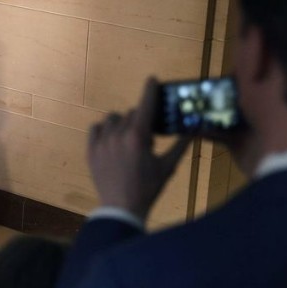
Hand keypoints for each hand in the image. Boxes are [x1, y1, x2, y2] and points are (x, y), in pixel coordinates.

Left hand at [88, 78, 191, 220]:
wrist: (121, 208)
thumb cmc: (148, 187)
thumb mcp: (168, 166)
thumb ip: (180, 145)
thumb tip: (196, 129)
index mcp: (138, 137)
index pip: (145, 105)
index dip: (149, 90)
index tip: (152, 79)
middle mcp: (117, 135)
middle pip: (131, 114)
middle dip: (141, 119)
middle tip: (147, 136)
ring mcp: (101, 142)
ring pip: (112, 119)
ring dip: (123, 122)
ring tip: (129, 138)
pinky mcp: (90, 151)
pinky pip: (95, 129)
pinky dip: (104, 129)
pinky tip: (112, 138)